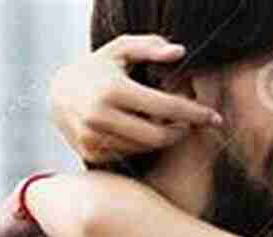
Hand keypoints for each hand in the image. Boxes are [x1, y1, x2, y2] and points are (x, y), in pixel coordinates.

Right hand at [51, 34, 223, 165]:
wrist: (57, 93)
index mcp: (112, 90)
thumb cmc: (97, 68)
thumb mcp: (121, 50)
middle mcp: (100, 116)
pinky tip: (142, 130)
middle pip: (159, 137)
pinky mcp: (91, 153)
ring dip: (161, 138)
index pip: (165, 108)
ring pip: (146, 148)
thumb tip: (180, 52)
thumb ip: (150, 47)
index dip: (194, 114)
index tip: (215, 118)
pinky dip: (142, 145)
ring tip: (163, 122)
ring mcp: (94, 138)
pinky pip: (130, 154)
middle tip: (189, 123)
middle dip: (181, 131)